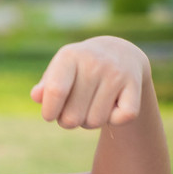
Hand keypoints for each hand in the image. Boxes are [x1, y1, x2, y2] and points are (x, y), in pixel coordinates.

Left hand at [30, 36, 149, 128]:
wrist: (119, 51)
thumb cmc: (78, 68)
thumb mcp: (58, 70)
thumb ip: (45, 87)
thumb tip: (36, 97)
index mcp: (69, 56)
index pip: (56, 92)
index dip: (49, 112)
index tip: (50, 115)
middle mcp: (94, 63)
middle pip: (72, 116)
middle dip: (68, 121)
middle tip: (71, 111)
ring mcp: (116, 73)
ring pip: (95, 122)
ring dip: (89, 122)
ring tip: (89, 107)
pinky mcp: (135, 84)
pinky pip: (121, 119)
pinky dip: (114, 121)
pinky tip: (110, 106)